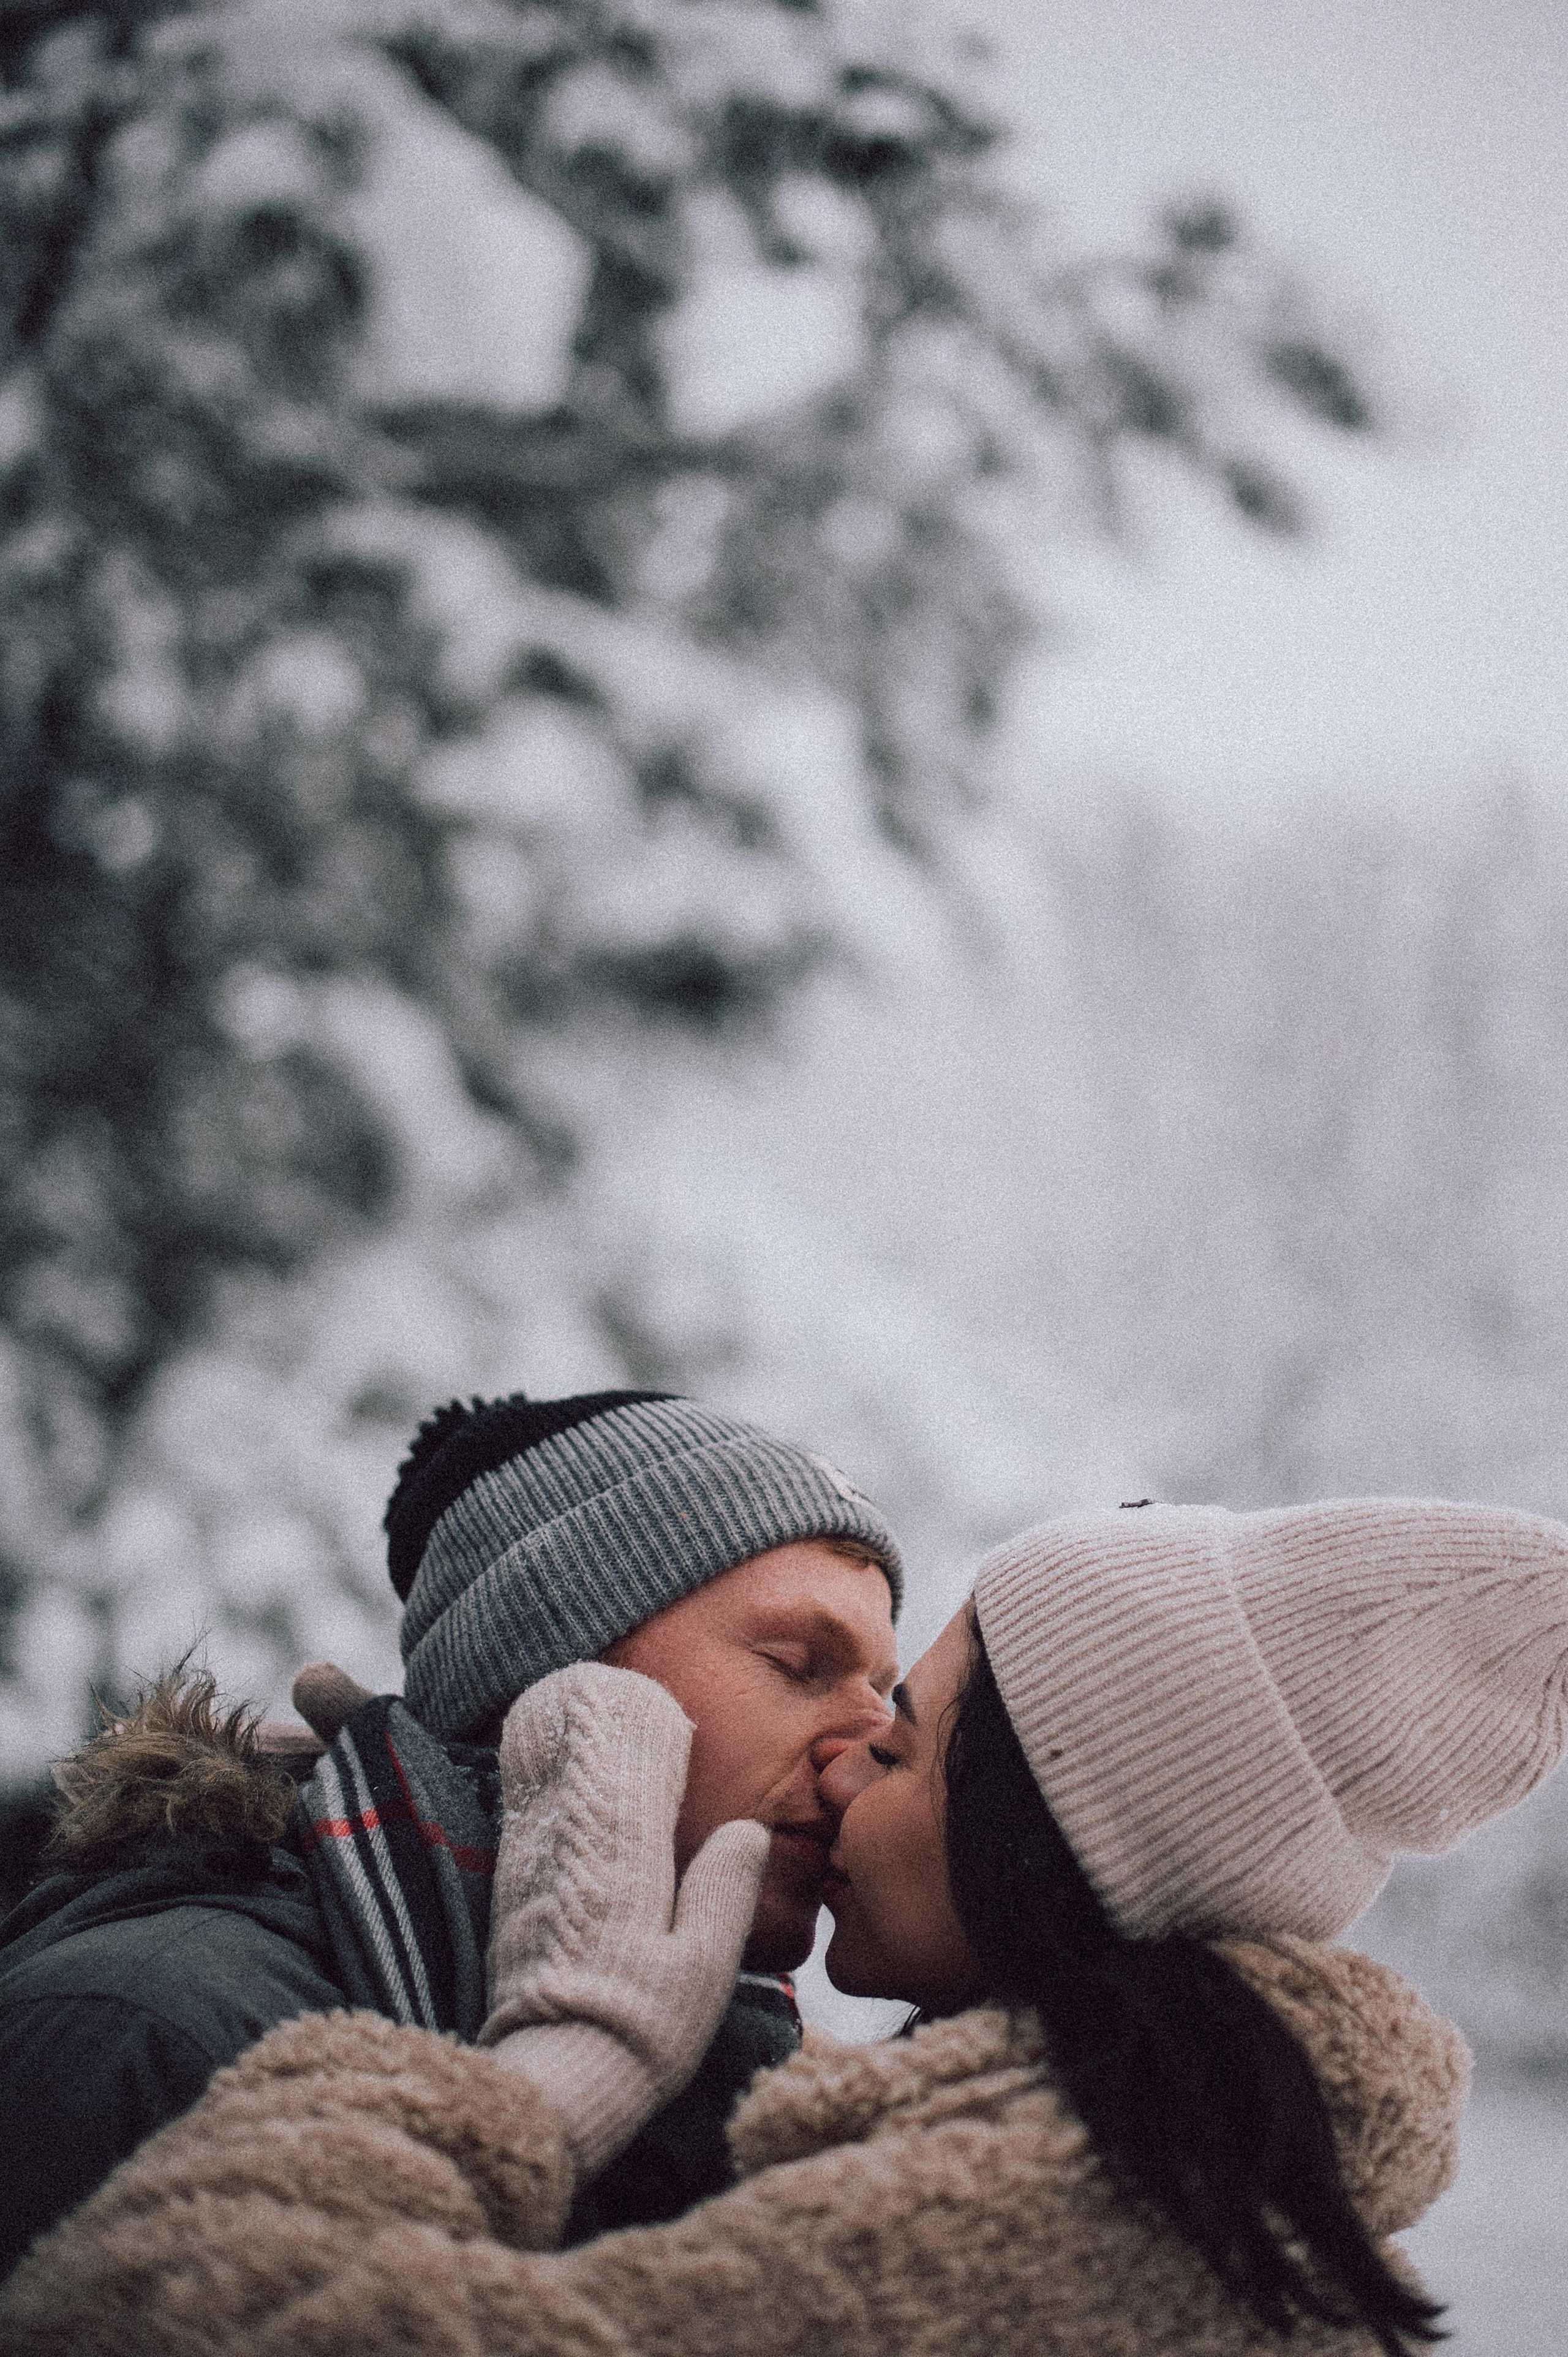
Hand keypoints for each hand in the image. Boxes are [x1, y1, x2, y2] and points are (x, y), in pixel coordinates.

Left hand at [478, 1662, 768, 2179]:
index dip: (648, 1733)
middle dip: (599, 1730)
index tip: (664, 1707)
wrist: (556, 2078)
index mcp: (630, 1861)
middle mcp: (576, 1852)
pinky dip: (547, 1795)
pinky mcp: (513, 1898)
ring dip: (569, 1758)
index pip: (638, 1773)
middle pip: (586, 1768)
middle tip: (609, 1691)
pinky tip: (559, 1790)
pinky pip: (532, 1824)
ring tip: (582, 1721)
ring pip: (554, 1791)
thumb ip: (725, 1889)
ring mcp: (537, 1871)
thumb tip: (748, 1829)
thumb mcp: (706, 1964)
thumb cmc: (643, 2026)